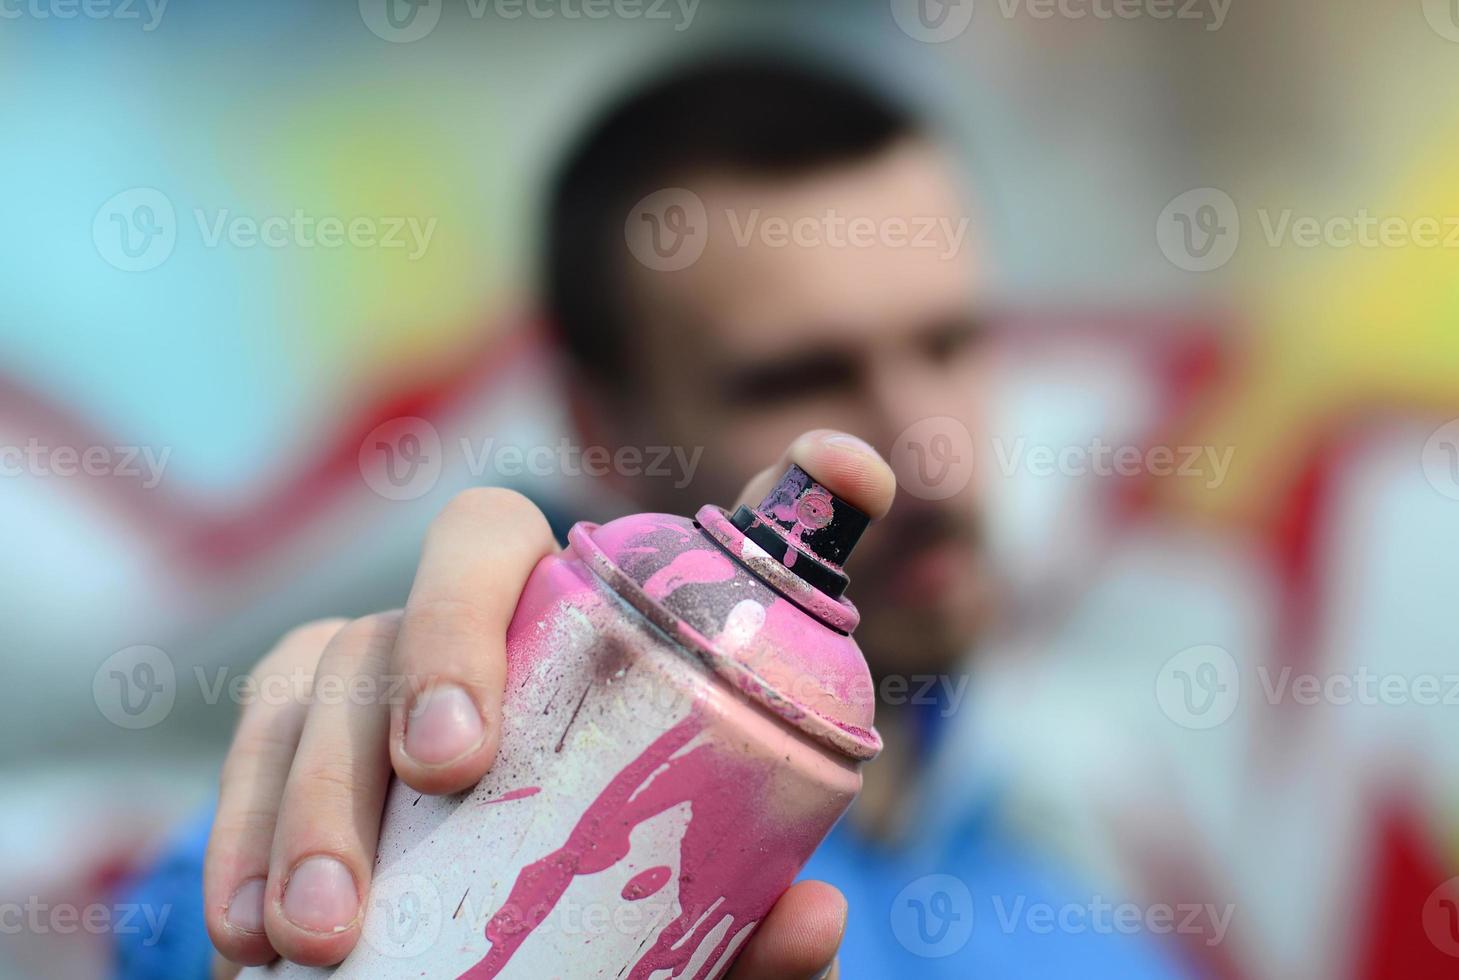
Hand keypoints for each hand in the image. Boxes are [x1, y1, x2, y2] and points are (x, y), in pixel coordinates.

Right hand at [204, 429, 893, 977]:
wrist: (540, 936)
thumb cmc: (628, 885)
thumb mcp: (695, 904)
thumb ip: (750, 912)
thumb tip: (817, 916)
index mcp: (541, 622)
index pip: (487, 537)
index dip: (461, 608)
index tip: (459, 753)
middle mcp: (436, 633)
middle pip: (375, 631)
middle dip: (364, 740)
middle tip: (377, 873)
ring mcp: (351, 685)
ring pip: (296, 697)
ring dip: (291, 814)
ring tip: (311, 938)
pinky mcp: (285, 754)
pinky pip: (245, 770)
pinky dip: (236, 850)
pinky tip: (246, 940)